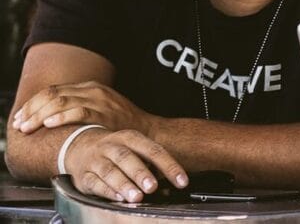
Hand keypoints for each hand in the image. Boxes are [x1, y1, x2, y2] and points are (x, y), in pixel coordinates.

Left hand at [12, 81, 157, 135]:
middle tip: (19, 125)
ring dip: (39, 115)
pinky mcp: (105, 114)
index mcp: (90, 87)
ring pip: (61, 102)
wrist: (148, 132)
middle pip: (52, 94)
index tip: (20, 117)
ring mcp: (99, 101)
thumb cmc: (121, 124)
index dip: (33, 103)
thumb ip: (79, 107)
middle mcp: (93, 90)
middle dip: (31, 110)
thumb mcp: (100, 108)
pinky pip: (79, 112)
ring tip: (27, 127)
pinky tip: (49, 124)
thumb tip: (49, 115)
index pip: (53, 90)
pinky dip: (61, 117)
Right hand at [63, 126, 187, 201]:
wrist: (80, 146)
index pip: (153, 150)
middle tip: (152, 187)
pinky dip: (107, 191)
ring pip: (109, 171)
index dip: (169, 166)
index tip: (182, 181)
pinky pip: (95, 183)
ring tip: (136, 197)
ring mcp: (96, 160)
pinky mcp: (84, 176)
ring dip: (124, 185)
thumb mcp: (135, 149)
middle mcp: (112, 146)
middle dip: (140, 173)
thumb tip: (172, 184)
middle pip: (127, 158)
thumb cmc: (117, 151)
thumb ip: (152, 165)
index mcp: (130, 138)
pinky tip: (118, 198)